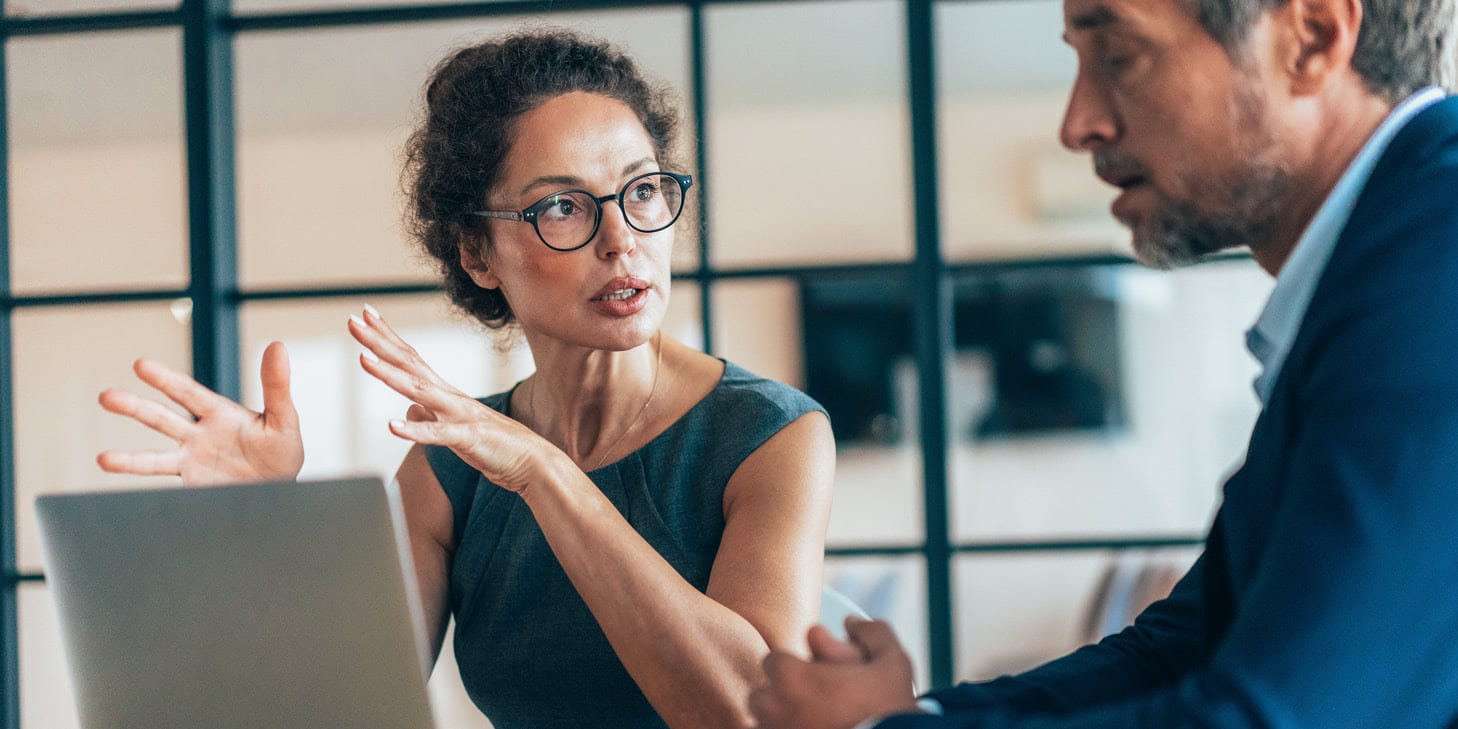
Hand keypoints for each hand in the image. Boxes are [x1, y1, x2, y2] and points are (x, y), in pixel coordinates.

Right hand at [97, 341, 304, 485]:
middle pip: (162, 419)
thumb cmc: (282, 453)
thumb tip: (277, 346)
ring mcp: (193, 461)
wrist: (282, 492)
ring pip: (155, 457)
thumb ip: (276, 386)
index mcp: (220, 414)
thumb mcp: (284, 419)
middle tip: (107, 396)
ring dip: (129, 459)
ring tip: (103, 459)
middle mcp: (199, 436)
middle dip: (134, 408)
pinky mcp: (193, 485)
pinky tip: (126, 484)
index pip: (187, 393)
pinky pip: (165, 485)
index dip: (165, 379)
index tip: (140, 365)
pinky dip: (146, 484)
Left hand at [347, 305, 547, 491]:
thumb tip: (408, 410)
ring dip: (390, 374)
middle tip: (354, 319)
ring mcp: (460, 415)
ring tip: (363, 358)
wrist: (534, 462)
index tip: (366, 316)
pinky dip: (414, 430)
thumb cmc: (496, 446)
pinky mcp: (469, 439)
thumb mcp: (455, 430)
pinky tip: (392, 425)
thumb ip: (430, 418)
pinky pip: (438, 434)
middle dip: (380, 342)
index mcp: (446, 394)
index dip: (387, 337)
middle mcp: (451, 397)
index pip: (411, 358)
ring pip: (420, 390)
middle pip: (410, 363)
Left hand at [750, 618, 918, 728]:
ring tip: (812, 721)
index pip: (774, 661)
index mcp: (790, 676)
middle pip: (763, 694)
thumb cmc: (888, 710)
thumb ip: (873, 634)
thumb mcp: (893, 664)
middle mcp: (770, 707)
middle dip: (782, 696)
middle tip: (813, 704)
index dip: (795, 668)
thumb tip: (852, 622)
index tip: (813, 677)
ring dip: (782, 719)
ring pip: (765, 721)